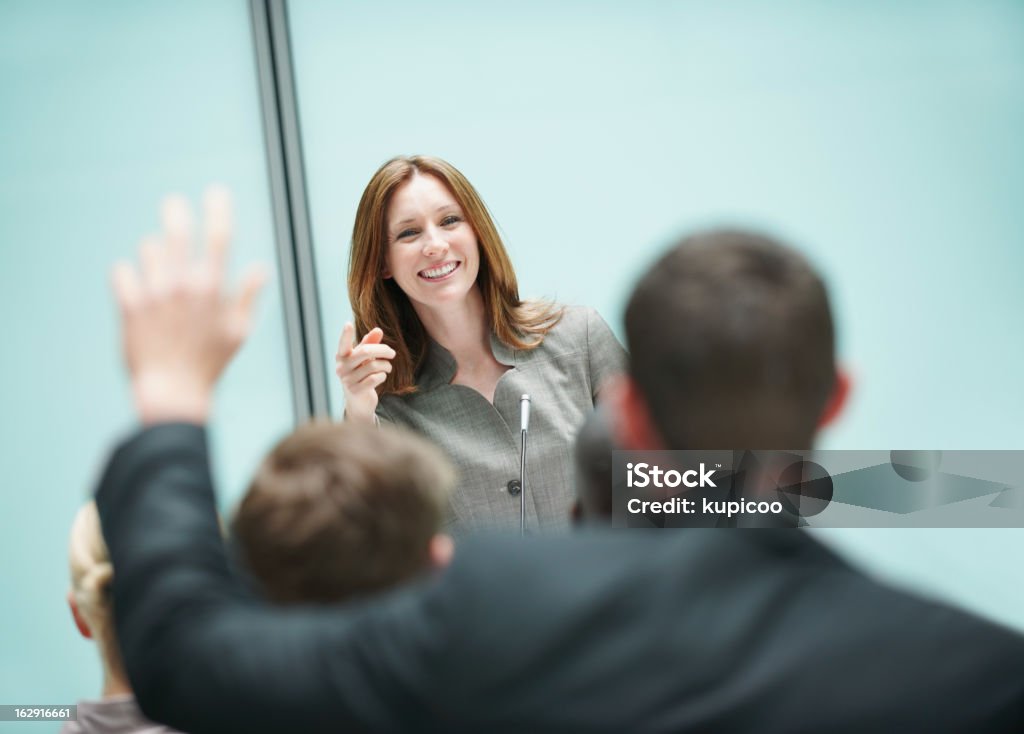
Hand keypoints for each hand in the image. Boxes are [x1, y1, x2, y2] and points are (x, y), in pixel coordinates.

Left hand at [111, 187, 267, 424]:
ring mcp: (155, 293)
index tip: (216, 192)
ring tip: (159, 273)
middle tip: (174, 205)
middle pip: (179, 230)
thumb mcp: (238, 332)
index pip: (220, 236)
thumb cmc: (210, 363)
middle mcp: (184, 284)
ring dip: (156, 254)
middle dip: (177, 212)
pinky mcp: (129, 305)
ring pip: (150, 249)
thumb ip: (248, 297)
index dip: (219, 209)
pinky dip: (129, 277)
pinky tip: (136, 290)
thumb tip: (262, 270)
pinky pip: (122, 271)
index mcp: (214, 288)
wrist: (173, 392)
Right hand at [335, 322, 394, 422]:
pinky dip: (382, 376)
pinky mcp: (355, 391)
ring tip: (388, 367)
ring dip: (386, 365)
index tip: (348, 324)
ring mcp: (347, 380)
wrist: (359, 402)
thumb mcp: (365, 359)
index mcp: (342, 356)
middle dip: (383, 350)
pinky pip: (375, 378)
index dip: (345, 335)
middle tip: (393, 353)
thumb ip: (370, 344)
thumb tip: (378, 330)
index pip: (343, 344)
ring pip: (373, 366)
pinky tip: (381, 377)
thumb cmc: (362, 375)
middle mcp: (341, 367)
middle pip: (365, 352)